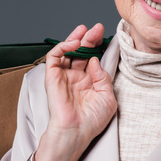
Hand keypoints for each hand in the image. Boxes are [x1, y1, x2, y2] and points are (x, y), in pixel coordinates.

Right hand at [33, 23, 116, 160]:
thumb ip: (103, 77)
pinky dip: (62, 47)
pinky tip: (74, 44)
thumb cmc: (92, 121)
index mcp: (89, 82)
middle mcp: (76, 77)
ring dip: (75, 38)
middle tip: (95, 28)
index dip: (97, 46)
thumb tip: (95, 60)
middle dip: (88, 38)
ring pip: (67, 51)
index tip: (104, 34)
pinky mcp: (52, 77)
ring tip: (84, 31)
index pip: (92, 58)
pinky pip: (54, 57)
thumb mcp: (107, 97)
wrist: (76, 132)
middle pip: (81, 52)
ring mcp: (63, 76)